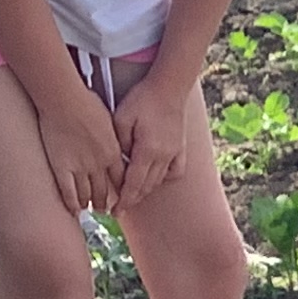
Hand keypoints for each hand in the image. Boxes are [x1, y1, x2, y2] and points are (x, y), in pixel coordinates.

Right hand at [38, 83, 124, 214]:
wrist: (64, 99)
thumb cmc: (85, 102)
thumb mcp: (109, 120)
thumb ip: (113, 136)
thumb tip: (114, 142)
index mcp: (113, 152)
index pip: (121, 179)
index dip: (122, 190)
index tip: (122, 197)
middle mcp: (100, 164)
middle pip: (105, 190)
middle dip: (106, 202)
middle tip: (107, 210)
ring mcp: (80, 168)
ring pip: (88, 194)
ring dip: (90, 204)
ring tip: (91, 210)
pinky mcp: (62, 168)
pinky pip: (68, 192)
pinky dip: (72, 203)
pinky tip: (73, 210)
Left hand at [112, 63, 199, 205]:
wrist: (169, 86)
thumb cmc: (142, 99)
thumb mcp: (121, 118)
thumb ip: (118, 144)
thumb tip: (117, 163)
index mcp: (148, 150)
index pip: (134, 183)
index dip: (123, 200)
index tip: (115, 212)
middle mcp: (163, 156)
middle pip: (146, 186)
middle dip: (132, 200)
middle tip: (119, 210)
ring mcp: (175, 152)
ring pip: (159, 181)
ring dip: (145, 191)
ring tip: (133, 197)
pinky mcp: (181, 147)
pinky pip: (175, 171)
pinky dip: (164, 179)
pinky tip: (156, 178)